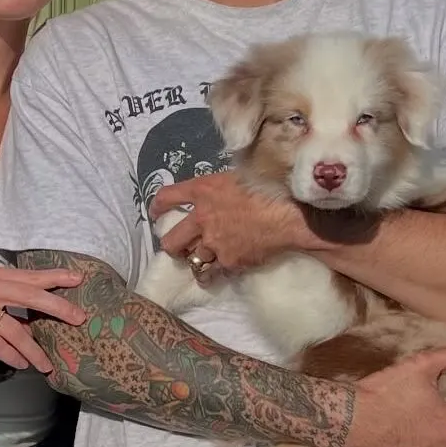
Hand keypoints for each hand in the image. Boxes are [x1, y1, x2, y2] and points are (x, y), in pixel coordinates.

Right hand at [0, 264, 86, 372]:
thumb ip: (4, 289)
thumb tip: (34, 307)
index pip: (29, 276)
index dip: (54, 276)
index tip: (77, 278)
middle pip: (29, 296)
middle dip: (56, 307)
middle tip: (78, 318)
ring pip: (14, 330)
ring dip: (33, 349)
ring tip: (46, 365)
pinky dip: (10, 355)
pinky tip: (22, 364)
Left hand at [150, 173, 301, 279]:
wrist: (290, 213)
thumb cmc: (270, 187)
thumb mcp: (240, 175)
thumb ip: (222, 186)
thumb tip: (219, 189)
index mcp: (203, 191)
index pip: (167, 198)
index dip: (157, 207)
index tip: (155, 213)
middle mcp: (202, 219)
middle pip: (172, 240)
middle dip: (171, 245)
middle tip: (176, 246)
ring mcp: (214, 243)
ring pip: (192, 260)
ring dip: (195, 260)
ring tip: (200, 261)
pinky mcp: (229, 261)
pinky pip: (215, 271)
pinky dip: (215, 272)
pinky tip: (218, 271)